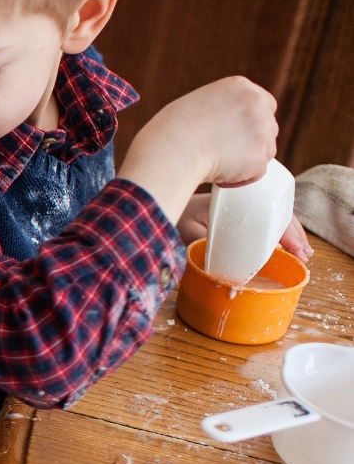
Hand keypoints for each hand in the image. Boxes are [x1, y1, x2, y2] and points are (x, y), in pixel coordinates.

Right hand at [119, 76, 279, 224]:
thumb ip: (219, 109)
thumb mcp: (197, 104)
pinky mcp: (258, 157)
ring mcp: (261, 130)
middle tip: (225, 154)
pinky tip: (218, 176)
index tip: (235, 135)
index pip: (263, 103)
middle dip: (250, 142)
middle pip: (268, 127)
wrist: (170, 151)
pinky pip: (256, 173)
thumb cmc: (169, 132)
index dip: (249, 122)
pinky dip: (239, 179)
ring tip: (218, 166)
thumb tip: (227, 126)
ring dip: (246, 160)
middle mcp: (256, 104)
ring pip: (265, 150)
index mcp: (239, 86)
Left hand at [177, 192, 312, 261]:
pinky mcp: (235, 210)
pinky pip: (260, 217)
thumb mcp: (184, 231)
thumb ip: (200, 243)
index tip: (297, 249)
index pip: (268, 214)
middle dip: (294, 233)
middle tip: (305, 255)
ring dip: (288, 232)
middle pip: (276, 212)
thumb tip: (218, 264)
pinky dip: (274, 230)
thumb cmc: (171, 216)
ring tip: (302, 252)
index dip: (285, 232)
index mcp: (232, 201)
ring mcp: (240, 203)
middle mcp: (241, 199)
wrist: (159, 199)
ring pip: (271, 214)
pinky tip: (282, 244)